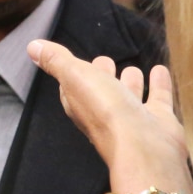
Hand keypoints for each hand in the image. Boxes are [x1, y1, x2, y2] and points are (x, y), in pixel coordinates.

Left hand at [29, 41, 192, 193]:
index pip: (73, 88)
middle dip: (102, 76)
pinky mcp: (158, 120)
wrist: (144, 147)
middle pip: (102, 91)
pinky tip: (160, 70)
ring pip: (130, 95)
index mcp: (81, 106)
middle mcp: (105, 113)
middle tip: (106, 60)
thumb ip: (57, 61)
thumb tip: (32, 46)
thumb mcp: (76, 77)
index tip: (75, 61)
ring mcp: (133, 119)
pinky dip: (158, 84)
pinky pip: (158, 97)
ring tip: (133, 68)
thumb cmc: (105, 111)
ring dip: (131, 82)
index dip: (73, 74)